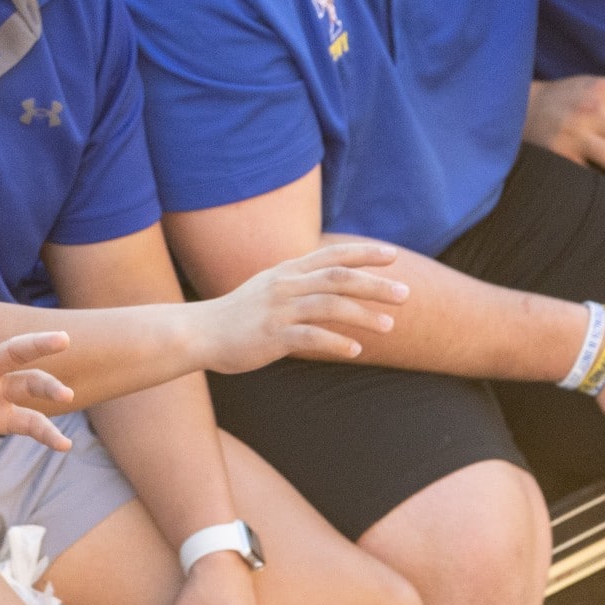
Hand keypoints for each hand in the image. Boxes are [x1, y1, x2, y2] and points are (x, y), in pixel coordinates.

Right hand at [197, 242, 408, 372]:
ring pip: (330, 305)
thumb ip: (297, 284)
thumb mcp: (267, 289)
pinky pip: (311, 336)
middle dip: (375, 284)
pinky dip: (336, 342)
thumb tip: (329, 287)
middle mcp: (285, 285)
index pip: (331, 255)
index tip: (393, 255)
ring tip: (390, 326)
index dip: (364, 253)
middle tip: (406, 294)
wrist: (198, 333)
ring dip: (364, 315)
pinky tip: (355, 350)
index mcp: (286, 272)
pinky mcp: (272, 336)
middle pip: (339, 277)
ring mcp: (278, 310)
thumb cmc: (237, 315)